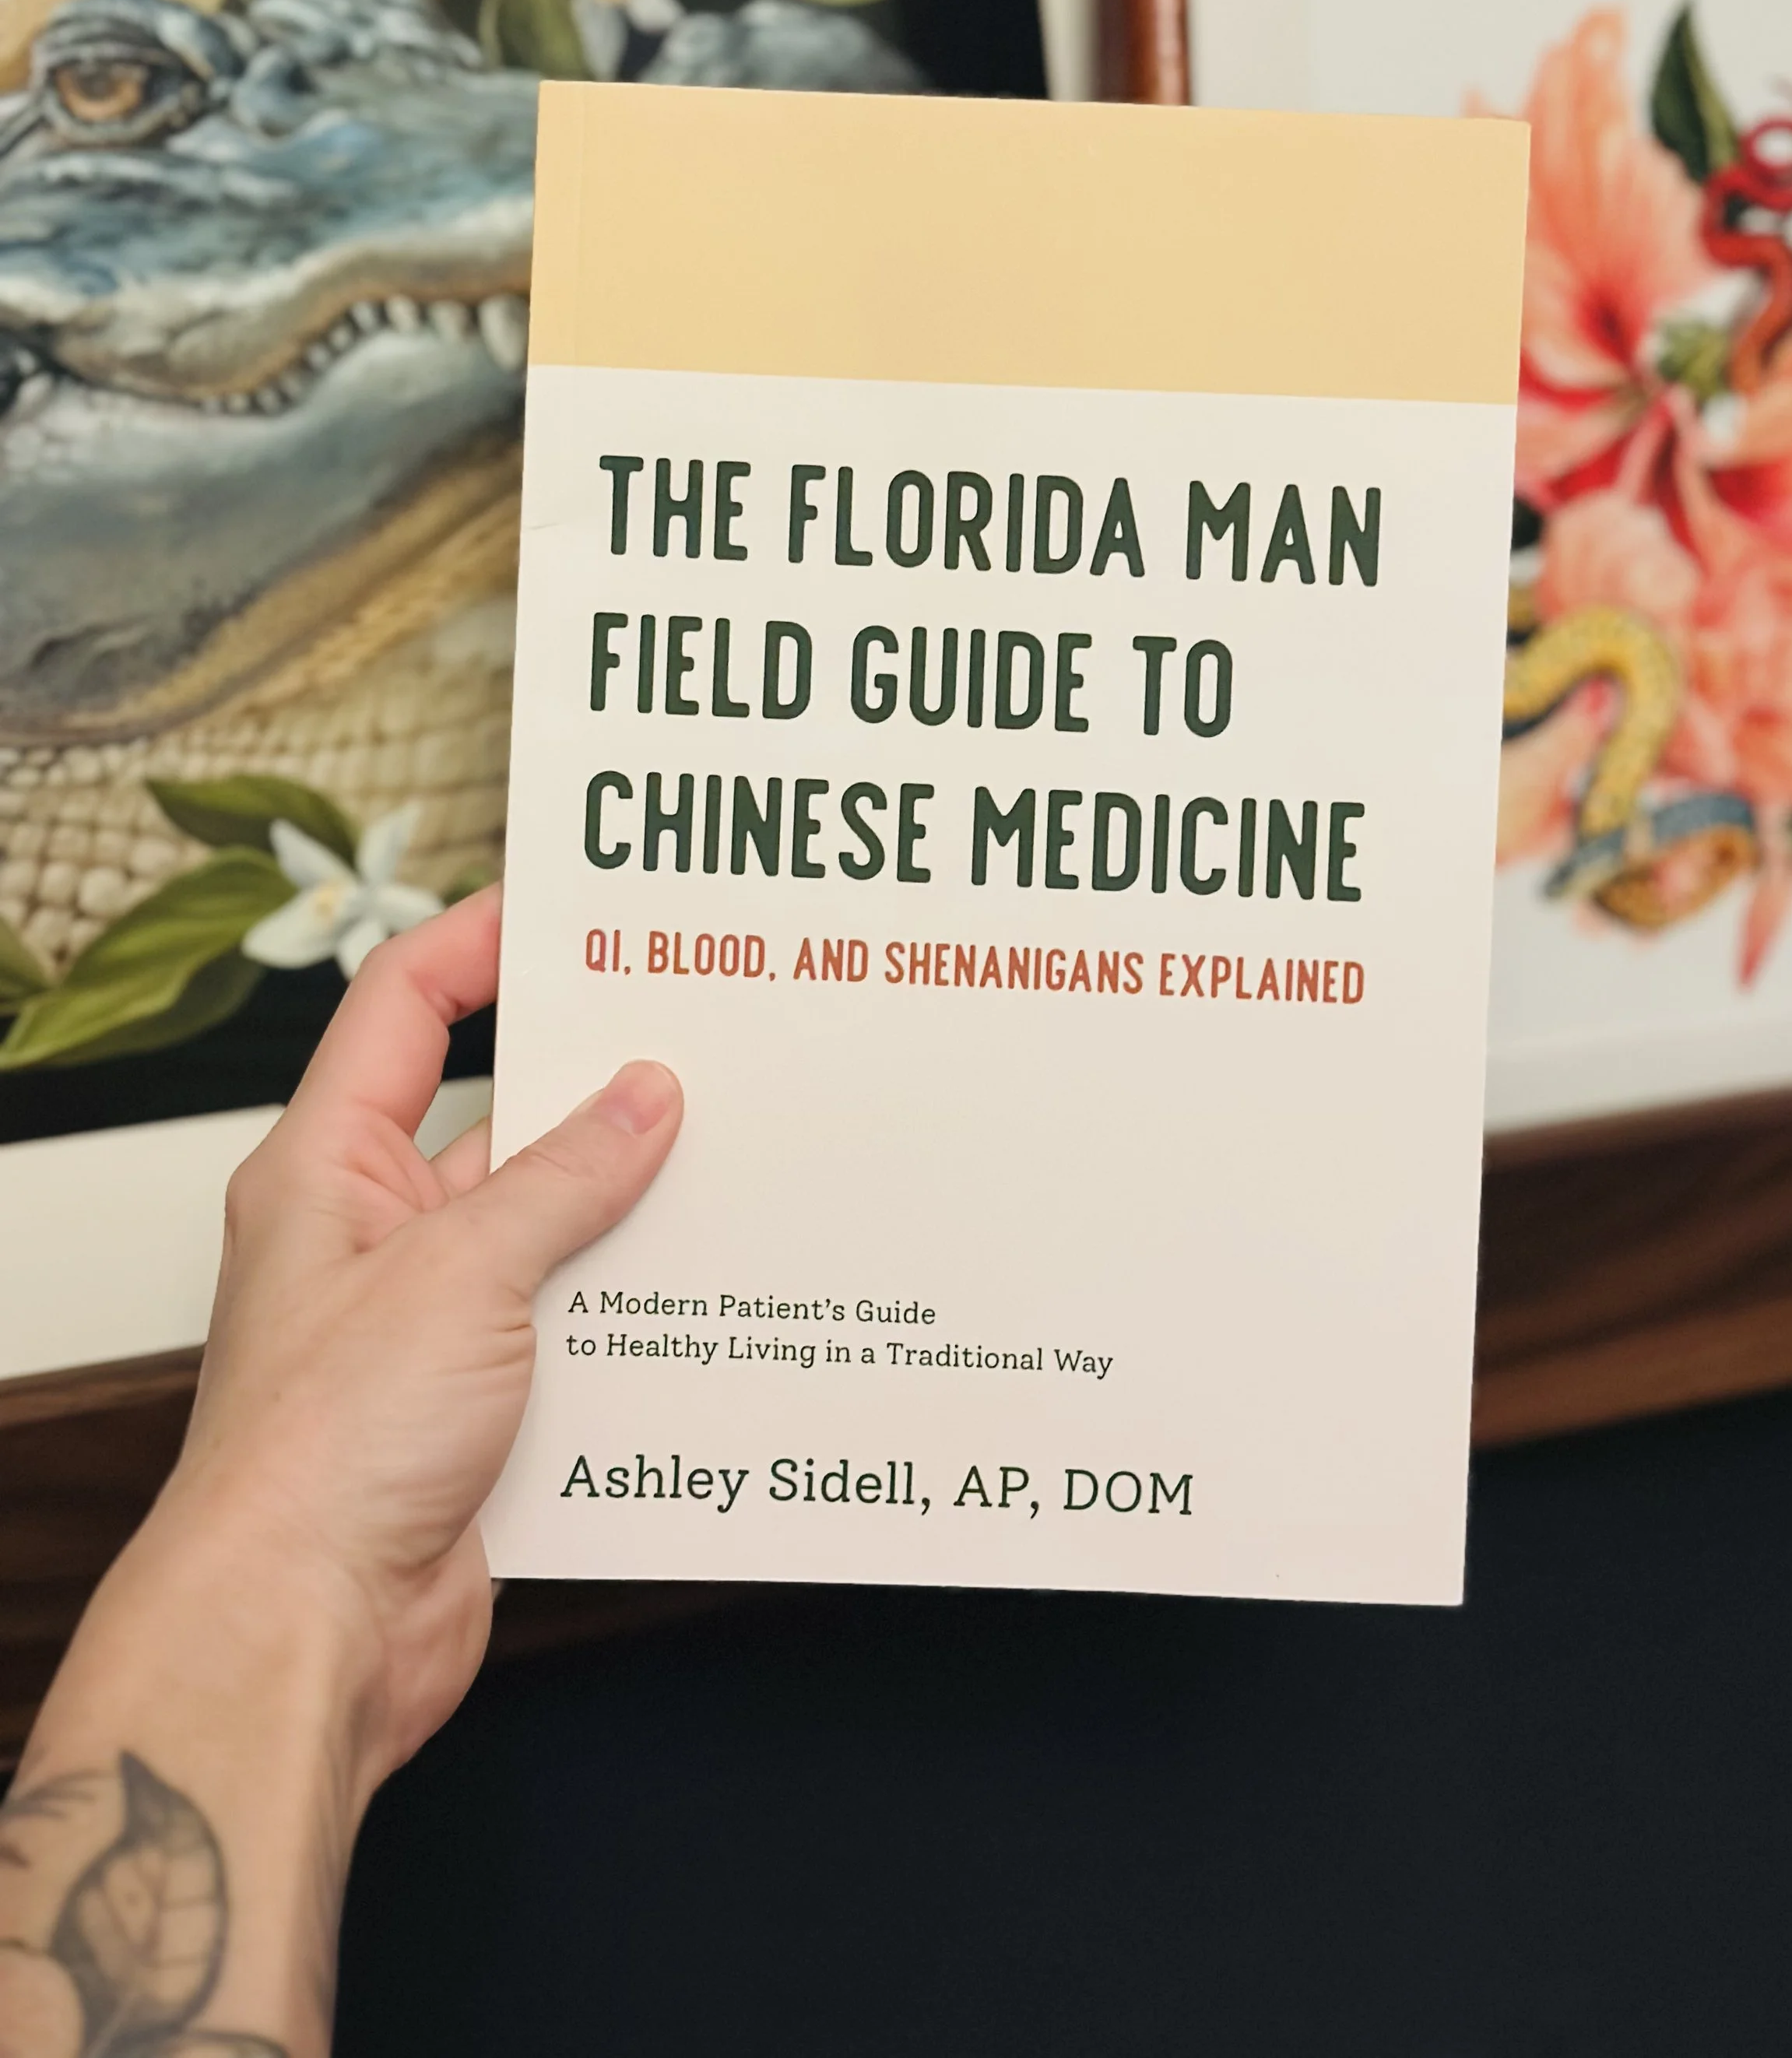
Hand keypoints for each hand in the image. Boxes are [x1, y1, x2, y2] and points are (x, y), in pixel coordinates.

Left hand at [134, 884, 681, 1789]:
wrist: (307, 1635)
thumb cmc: (320, 1454)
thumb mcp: (461, 1271)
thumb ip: (563, 1177)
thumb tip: (642, 1096)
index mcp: (328, 1169)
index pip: (403, 1005)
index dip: (483, 940)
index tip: (573, 907)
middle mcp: (373, 1234)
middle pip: (497, 1116)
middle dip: (595, 1083)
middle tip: (698, 1035)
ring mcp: (428, 1324)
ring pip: (550, 1228)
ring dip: (630, 1208)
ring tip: (734, 1161)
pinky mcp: (479, 1407)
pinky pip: (574, 1325)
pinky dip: (638, 1310)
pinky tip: (715, 1296)